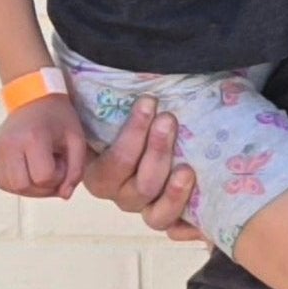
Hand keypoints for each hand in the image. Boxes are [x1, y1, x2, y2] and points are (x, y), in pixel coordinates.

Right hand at [0, 96, 87, 198]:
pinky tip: (30, 169)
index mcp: (32, 138)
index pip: (43, 178)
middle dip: (43, 187)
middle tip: (54, 169)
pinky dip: (18, 183)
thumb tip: (64, 196)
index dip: (58, 177)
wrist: (35, 97)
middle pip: (23, 187)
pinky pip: (2, 182)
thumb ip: (76, 170)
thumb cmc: (59, 118)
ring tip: (42, 168)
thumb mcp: (77, 139)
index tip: (63, 161)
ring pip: (11, 188)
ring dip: (30, 187)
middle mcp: (9, 145)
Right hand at [80, 95, 202, 239]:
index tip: (149, 103)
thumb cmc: (141, 121)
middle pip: (138, 187)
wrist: (158, 137)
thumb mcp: (116, 109)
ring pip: (157, 213)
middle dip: (155, 151)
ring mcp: (148, 209)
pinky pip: (178, 231)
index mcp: (102, 174)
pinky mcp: (173, 219)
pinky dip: (190, 229)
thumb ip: (107, 98)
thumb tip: (85, 58)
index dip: (131, 135)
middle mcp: (124, 196)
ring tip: (187, 169)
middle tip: (170, 121)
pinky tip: (201, 222)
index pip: (113, 163)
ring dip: (173, 192)